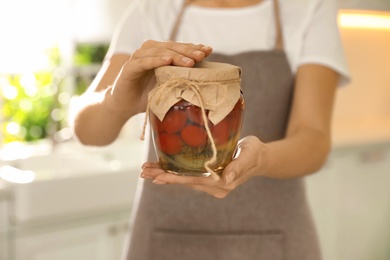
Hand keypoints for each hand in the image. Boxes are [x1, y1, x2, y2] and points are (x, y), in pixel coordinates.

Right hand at [109, 40, 211, 112]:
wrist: (124, 105)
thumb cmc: (147, 95)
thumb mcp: (168, 86)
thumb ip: (180, 79)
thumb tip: (205, 80)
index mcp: (159, 54)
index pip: (179, 47)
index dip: (193, 47)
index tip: (208, 50)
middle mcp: (149, 52)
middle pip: (171, 47)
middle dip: (188, 50)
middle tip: (202, 55)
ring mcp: (138, 58)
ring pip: (159, 52)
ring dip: (175, 55)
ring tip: (190, 61)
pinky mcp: (129, 68)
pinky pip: (143, 62)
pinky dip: (155, 60)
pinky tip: (167, 60)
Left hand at [140, 136, 263, 197]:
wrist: (260, 157)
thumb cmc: (255, 153)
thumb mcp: (249, 155)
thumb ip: (238, 166)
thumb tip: (225, 178)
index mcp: (223, 184)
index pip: (195, 182)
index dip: (175, 179)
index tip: (158, 177)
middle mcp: (215, 187)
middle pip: (185, 183)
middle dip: (164, 177)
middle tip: (144, 172)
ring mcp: (211, 184)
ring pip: (184, 180)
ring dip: (165, 175)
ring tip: (146, 170)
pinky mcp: (208, 178)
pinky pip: (188, 177)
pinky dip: (174, 173)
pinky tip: (160, 169)